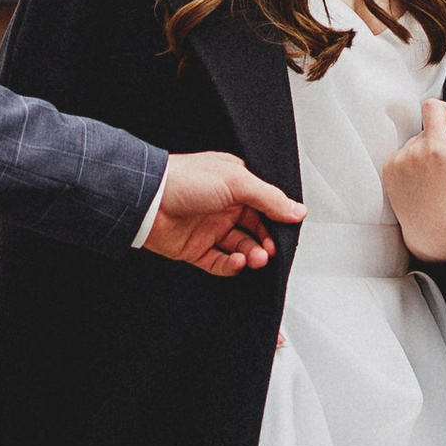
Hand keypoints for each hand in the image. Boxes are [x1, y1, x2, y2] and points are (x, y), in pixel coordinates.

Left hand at [143, 150, 307, 276]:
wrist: (148, 200)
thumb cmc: (185, 180)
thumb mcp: (237, 181)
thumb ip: (270, 198)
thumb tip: (297, 210)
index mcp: (235, 185)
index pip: (266, 205)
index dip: (278, 220)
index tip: (288, 230)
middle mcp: (224, 207)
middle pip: (256, 230)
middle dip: (266, 241)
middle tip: (271, 249)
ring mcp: (210, 229)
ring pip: (241, 248)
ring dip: (253, 255)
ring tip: (257, 257)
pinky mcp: (196, 249)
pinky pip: (221, 263)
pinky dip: (232, 265)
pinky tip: (238, 261)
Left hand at [382, 98, 445, 261]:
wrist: (434, 231)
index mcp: (436, 148)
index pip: (432, 106)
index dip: (444, 112)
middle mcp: (413, 152)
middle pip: (426, 127)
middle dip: (438, 139)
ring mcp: (397, 161)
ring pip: (414, 141)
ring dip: (424, 152)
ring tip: (432, 178)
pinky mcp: (387, 169)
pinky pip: (403, 153)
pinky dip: (412, 162)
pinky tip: (420, 182)